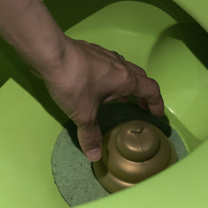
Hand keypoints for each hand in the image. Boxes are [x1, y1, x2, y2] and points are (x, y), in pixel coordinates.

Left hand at [41, 36, 163, 161]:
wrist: (51, 54)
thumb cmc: (74, 83)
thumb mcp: (83, 114)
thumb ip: (90, 135)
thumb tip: (95, 156)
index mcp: (125, 79)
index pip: (151, 89)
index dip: (156, 102)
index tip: (156, 113)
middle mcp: (119, 65)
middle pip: (140, 77)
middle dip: (143, 93)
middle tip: (141, 106)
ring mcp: (104, 55)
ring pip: (124, 68)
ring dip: (127, 82)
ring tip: (121, 96)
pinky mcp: (90, 51)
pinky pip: (108, 64)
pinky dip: (111, 75)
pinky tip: (97, 83)